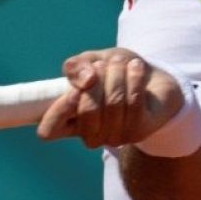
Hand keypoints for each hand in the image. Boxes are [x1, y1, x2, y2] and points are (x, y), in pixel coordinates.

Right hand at [36, 48, 186, 147]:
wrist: (152, 77)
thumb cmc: (114, 72)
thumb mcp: (90, 62)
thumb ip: (77, 67)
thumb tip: (85, 80)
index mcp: (70, 122)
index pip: (49, 130)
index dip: (59, 109)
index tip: (74, 87)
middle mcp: (91, 136)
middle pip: (86, 110)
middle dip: (97, 79)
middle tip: (104, 65)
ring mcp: (116, 137)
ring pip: (113, 104)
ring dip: (116, 75)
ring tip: (120, 62)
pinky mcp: (140, 131)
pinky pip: (134, 102)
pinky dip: (134, 78)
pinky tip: (137, 67)